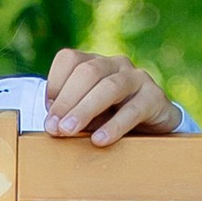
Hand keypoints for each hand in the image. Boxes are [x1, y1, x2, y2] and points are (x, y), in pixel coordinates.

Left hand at [45, 49, 183, 142]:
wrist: (155, 129)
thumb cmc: (111, 120)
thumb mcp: (86, 116)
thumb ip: (69, 115)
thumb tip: (51, 126)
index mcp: (94, 63)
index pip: (69, 59)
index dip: (54, 84)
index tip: (46, 112)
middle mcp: (115, 65)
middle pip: (87, 72)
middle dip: (66, 101)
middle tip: (53, 128)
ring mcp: (136, 78)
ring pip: (109, 86)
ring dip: (85, 109)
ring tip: (69, 131)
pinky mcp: (154, 97)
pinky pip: (134, 109)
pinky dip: (115, 125)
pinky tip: (100, 140)